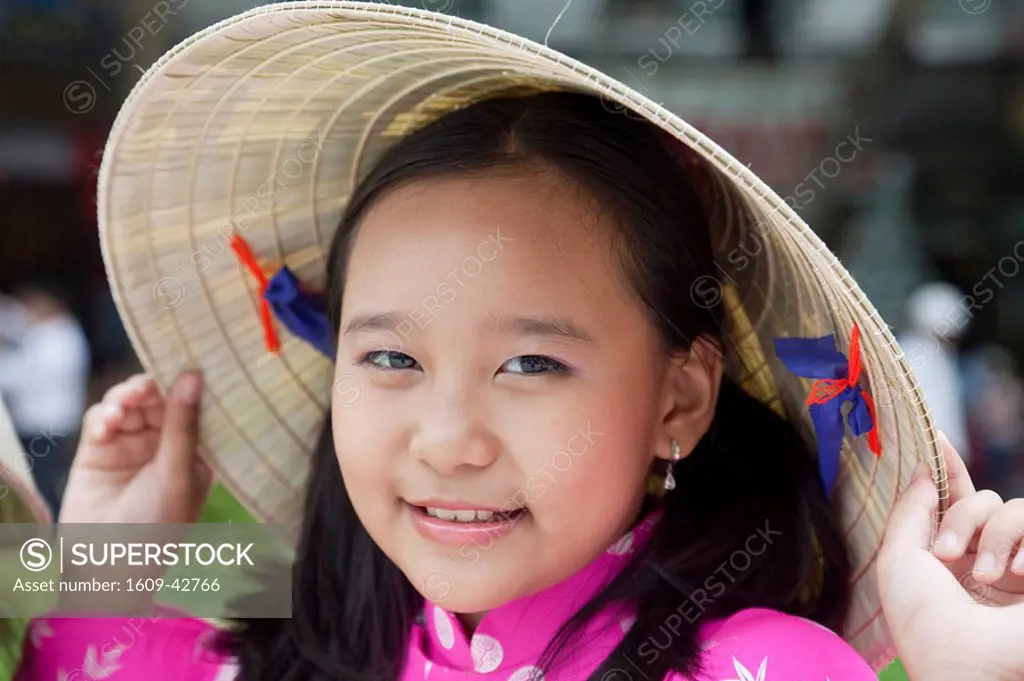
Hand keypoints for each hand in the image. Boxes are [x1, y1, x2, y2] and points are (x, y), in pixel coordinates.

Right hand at [59, 371, 212, 523]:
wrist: (107, 566)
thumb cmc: (156, 527)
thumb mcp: (177, 473)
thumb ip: (183, 424)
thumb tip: (193, 376)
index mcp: (195, 452)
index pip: (195, 408)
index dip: (188, 385)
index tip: (186, 362)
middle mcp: (164, 446)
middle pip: (159, 399)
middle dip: (150, 389)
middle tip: (143, 389)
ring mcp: (130, 447)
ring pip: (129, 404)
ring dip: (124, 398)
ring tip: (122, 409)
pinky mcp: (97, 451)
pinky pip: (101, 419)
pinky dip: (102, 416)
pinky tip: (106, 427)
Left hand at [877, 432, 1023, 680]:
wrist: (966, 663)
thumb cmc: (925, 620)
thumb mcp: (899, 557)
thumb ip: (911, 508)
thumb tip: (923, 467)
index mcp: (949, 554)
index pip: (955, 499)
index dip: (947, 468)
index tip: (935, 437)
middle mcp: (988, 556)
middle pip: (982, 499)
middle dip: (963, 518)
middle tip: (948, 554)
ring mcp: (1022, 565)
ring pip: (1015, 508)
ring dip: (996, 535)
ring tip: (989, 577)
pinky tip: (1020, 577)